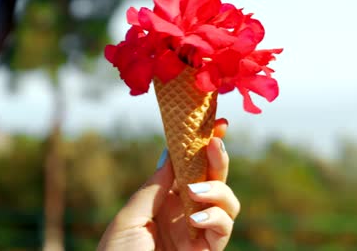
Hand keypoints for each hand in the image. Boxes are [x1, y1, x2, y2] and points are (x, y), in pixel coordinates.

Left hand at [98, 119, 239, 250]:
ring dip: (217, 189)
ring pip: (227, 203)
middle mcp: (185, 212)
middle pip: (212, 180)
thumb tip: (170, 151)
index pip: (188, 168)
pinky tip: (195, 219)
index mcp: (164, 200)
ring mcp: (198, 233)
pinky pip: (224, 229)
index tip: (216, 124)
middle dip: (218, 159)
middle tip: (216, 142)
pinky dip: (215, 219)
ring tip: (197, 191)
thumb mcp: (130, 217)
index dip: (202, 147)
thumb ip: (155, 187)